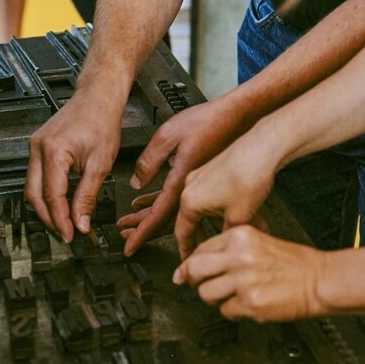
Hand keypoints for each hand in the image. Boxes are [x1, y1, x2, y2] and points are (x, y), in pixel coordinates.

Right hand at [24, 92, 122, 241]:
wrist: (98, 97)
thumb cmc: (101, 121)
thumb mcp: (100, 164)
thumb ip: (88, 197)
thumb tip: (81, 223)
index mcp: (53, 152)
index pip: (52, 196)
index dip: (61, 220)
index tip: (71, 235)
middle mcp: (38, 148)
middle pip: (34, 195)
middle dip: (49, 218)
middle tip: (65, 233)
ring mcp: (35, 146)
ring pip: (32, 188)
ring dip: (46, 208)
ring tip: (64, 222)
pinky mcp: (38, 147)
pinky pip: (36, 176)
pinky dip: (46, 193)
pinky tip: (60, 203)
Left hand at [117, 99, 252, 255]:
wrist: (241, 115)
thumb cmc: (211, 121)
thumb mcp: (168, 135)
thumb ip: (149, 160)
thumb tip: (136, 182)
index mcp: (182, 183)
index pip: (158, 217)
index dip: (141, 234)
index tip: (129, 247)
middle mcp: (192, 191)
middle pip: (163, 220)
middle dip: (141, 229)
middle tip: (124, 235)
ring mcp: (198, 187)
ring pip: (169, 211)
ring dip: (148, 218)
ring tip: (129, 222)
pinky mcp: (200, 179)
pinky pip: (177, 200)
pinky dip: (159, 203)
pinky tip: (144, 202)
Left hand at [172, 225, 324, 321]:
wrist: (321, 280)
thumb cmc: (295, 264)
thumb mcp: (260, 242)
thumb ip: (229, 252)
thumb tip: (197, 265)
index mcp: (240, 237)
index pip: (201, 249)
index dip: (191, 264)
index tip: (187, 272)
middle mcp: (239, 256)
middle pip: (194, 269)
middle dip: (192, 280)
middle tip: (199, 285)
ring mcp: (243, 280)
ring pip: (206, 293)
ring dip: (214, 299)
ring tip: (231, 296)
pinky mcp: (249, 302)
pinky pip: (225, 310)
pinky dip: (233, 311)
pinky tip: (248, 304)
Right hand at [174, 132, 281, 258]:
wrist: (264, 146)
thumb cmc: (249, 174)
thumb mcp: (238, 217)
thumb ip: (226, 236)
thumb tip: (224, 246)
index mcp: (189, 200)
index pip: (182, 233)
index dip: (188, 251)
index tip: (190, 261)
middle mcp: (191, 186)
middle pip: (192, 220)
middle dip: (204, 237)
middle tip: (209, 251)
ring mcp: (202, 175)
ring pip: (206, 207)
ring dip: (218, 222)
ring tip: (233, 231)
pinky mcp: (215, 169)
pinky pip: (213, 195)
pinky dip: (223, 208)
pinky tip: (240, 213)